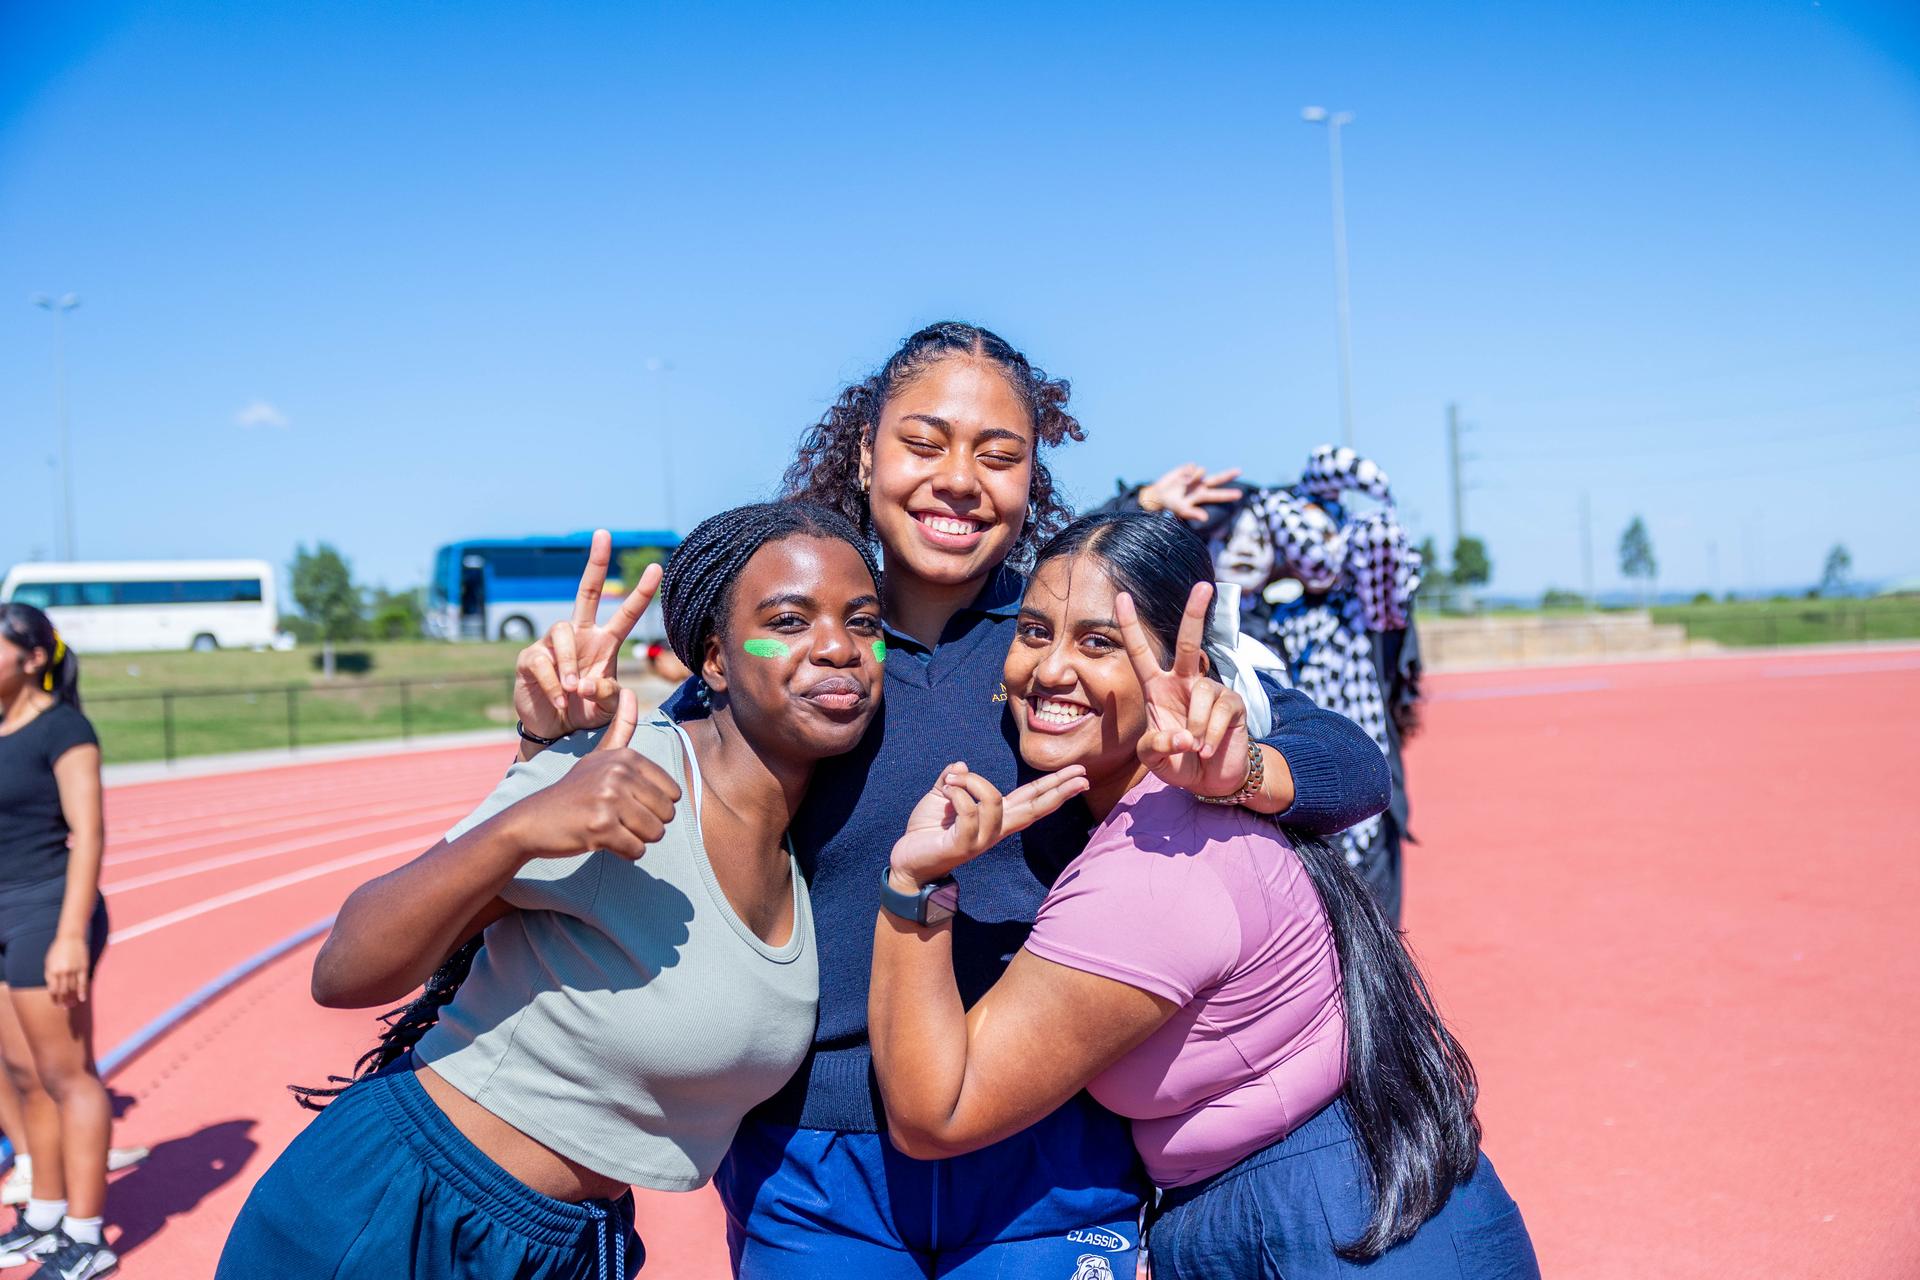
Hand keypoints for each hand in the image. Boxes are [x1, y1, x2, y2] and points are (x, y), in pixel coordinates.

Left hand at [45, 935, 90, 1007]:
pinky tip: (82, 998)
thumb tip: (53, 989)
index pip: (53, 990)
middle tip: (65, 1007)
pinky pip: (83, 982)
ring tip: (72, 1004)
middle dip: (63, 1001)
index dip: (55, 999)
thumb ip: (50, 975)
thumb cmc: (58, 950)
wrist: (70, 937)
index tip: (57, 1004)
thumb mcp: (49, 962)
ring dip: (72, 998)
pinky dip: (82, 992)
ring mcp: (73, 970)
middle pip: (63, 991)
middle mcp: (62, 972)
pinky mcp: (83, 967)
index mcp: (52, 971)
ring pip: (73, 989)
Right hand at [508, 688, 681, 860]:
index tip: (626, 802)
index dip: (654, 805)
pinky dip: (624, 852)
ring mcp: (610, 799)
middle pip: (666, 814)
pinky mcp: (601, 826)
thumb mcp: (598, 756)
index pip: (673, 793)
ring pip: (655, 833)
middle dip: (647, 824)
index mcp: (625, 758)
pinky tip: (602, 841)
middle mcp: (619, 774)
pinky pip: (636, 850)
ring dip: (636, 839)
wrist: (531, 820)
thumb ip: (620, 728)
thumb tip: (628, 691)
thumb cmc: (573, 791)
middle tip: (618, 819)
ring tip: (611, 828)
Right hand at [514, 530, 664, 739]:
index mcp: (604, 644)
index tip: (657, 567)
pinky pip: (543, 662)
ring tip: (573, 690)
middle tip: (604, 534)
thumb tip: (588, 682)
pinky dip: (554, 684)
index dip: (641, 593)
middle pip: (586, 592)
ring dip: (570, 662)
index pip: (625, 614)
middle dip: (596, 564)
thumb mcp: (605, 708)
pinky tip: (560, 699)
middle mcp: (580, 636)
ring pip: (563, 632)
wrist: (555, 730)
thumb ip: (607, 694)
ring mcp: (553, 645)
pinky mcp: (531, 659)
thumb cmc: (585, 711)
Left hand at [888, 762, 1087, 888]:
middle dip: (1059, 789)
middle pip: (1035, 807)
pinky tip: (946, 790)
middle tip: (1082, 774)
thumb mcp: (941, 795)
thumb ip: (954, 779)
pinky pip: (969, 811)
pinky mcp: (964, 845)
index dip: (1054, 787)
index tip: (1080, 775)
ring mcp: (982, 839)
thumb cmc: (927, 831)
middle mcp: (995, 830)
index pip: (1032, 799)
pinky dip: (956, 793)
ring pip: (993, 799)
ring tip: (951, 780)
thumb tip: (961, 765)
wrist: (907, 861)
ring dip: (971, 781)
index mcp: (996, 817)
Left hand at [1115, 583, 1253, 797]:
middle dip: (1196, 613)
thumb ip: (1156, 745)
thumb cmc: (1177, 762)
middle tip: (1205, 586)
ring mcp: (1210, 690)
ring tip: (1195, 748)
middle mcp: (1184, 682)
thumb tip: (1183, 736)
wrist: (1210, 781)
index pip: (1141, 653)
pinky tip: (1208, 747)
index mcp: (1158, 688)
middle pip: (1189, 642)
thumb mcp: (1154, 757)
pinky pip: (1218, 712)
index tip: (1121, 597)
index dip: (1131, 626)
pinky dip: (1210, 734)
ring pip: (1200, 694)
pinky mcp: (1232, 704)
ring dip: (1195, 728)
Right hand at [1137, 463, 1243, 522]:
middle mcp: (1200, 486)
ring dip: (1194, 477)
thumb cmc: (1170, 507)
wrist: (1157, 496)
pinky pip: (1192, 467)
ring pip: (1202, 471)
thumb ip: (1193, 514)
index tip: (1240, 494)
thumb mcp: (1181, 511)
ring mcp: (1194, 477)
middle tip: (1239, 471)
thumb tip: (1205, 518)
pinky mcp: (1186, 469)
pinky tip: (1179, 478)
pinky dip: (1186, 472)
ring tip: (1183, 485)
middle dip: (1228, 475)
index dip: (1228, 495)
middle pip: (1218, 479)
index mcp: (1202, 496)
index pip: (1218, 495)